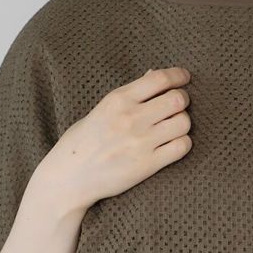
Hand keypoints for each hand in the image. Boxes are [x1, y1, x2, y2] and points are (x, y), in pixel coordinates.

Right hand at [31, 67, 191, 212]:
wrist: (68, 178)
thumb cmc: (83, 140)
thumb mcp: (102, 109)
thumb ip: (130, 93)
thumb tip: (154, 74)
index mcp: (118, 99)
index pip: (160, 78)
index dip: (178, 76)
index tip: (184, 78)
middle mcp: (130, 118)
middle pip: (177, 99)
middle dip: (182, 100)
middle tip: (178, 105)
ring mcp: (140, 142)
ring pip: (183, 122)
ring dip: (183, 122)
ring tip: (174, 126)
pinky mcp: (147, 165)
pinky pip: (181, 147)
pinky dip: (182, 143)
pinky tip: (173, 144)